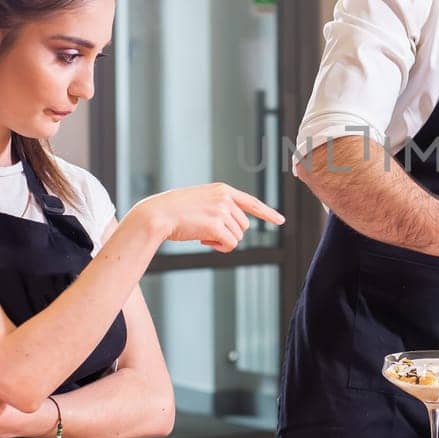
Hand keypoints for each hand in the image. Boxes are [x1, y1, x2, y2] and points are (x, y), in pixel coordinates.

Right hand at [139, 184, 285, 250]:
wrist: (158, 214)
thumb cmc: (175, 210)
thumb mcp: (201, 201)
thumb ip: (220, 208)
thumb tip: (235, 230)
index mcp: (222, 190)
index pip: (251, 202)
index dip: (267, 213)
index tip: (280, 220)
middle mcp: (225, 198)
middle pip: (244, 225)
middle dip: (229, 233)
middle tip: (208, 233)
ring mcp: (222, 211)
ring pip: (237, 236)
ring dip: (222, 241)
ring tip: (202, 234)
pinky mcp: (216, 225)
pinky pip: (230, 244)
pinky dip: (220, 247)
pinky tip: (203, 241)